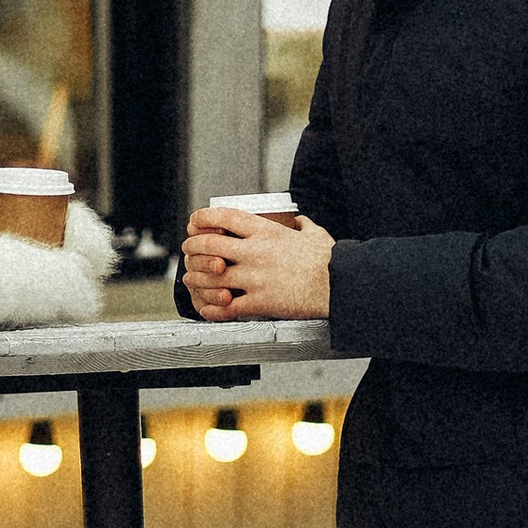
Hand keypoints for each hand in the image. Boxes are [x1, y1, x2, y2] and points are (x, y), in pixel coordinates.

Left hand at [179, 208, 334, 318]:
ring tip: (190, 279)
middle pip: (209, 245)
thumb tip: (299, 221)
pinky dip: (213, 309)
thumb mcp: (315, 234)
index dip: (203, 218)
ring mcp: (255, 278)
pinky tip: (207, 308)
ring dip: (196, 278)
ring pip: (211, 277)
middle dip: (193, 247)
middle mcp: (255, 252)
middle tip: (188, 250)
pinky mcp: (260, 302)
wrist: (339, 286)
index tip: (195, 221)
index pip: (224, 217)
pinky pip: (227, 308)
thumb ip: (303, 226)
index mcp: (267, 232)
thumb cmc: (330, 261)